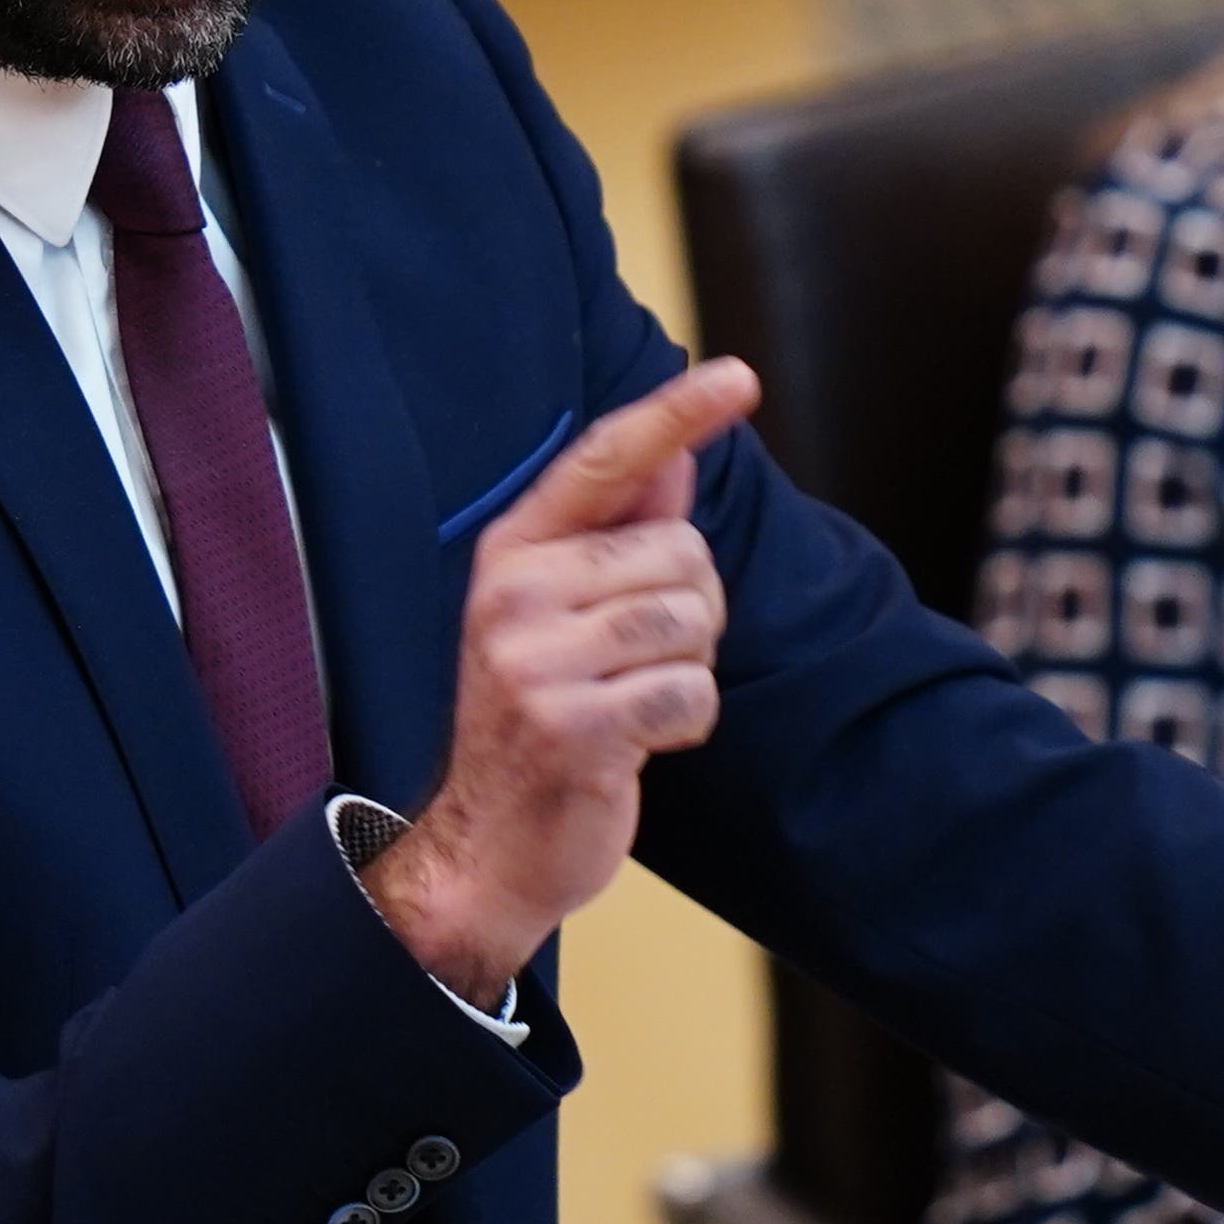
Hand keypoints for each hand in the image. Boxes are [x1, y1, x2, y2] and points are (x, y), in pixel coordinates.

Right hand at [361, 360, 761, 1000]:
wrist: (484, 847)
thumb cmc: (540, 718)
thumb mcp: (564, 615)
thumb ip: (618, 534)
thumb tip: (678, 456)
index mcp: (513, 551)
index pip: (604, 461)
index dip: (675, 414)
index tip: (738, 376)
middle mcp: (513, 593)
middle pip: (682, 553)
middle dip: (692, 610)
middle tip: (636, 663)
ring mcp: (534, 660)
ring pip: (693, 621)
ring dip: (689, 669)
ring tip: (633, 700)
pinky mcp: (570, 727)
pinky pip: (691, 693)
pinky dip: (686, 723)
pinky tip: (636, 744)